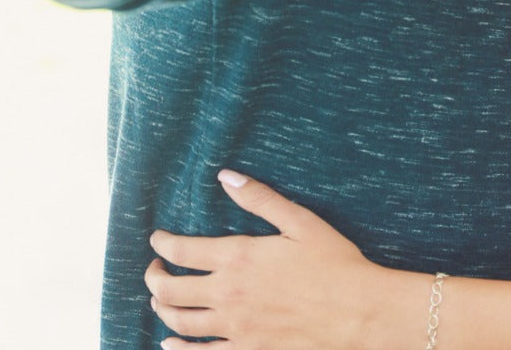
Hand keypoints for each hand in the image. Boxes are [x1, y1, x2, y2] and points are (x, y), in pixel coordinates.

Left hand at [147, 171, 390, 349]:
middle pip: (171, 291)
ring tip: (158, 300)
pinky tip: (170, 346)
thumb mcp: (300, 221)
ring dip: (162, 310)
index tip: (156, 240)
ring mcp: (235, 328)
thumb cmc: (333, 262)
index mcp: (239, 258)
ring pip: (180, 324)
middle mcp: (228, 294)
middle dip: (155, 277)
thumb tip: (226, 176)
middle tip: (154, 269)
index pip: (183, 252)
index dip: (163, 245)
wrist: (356, 312)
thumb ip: (260, 199)